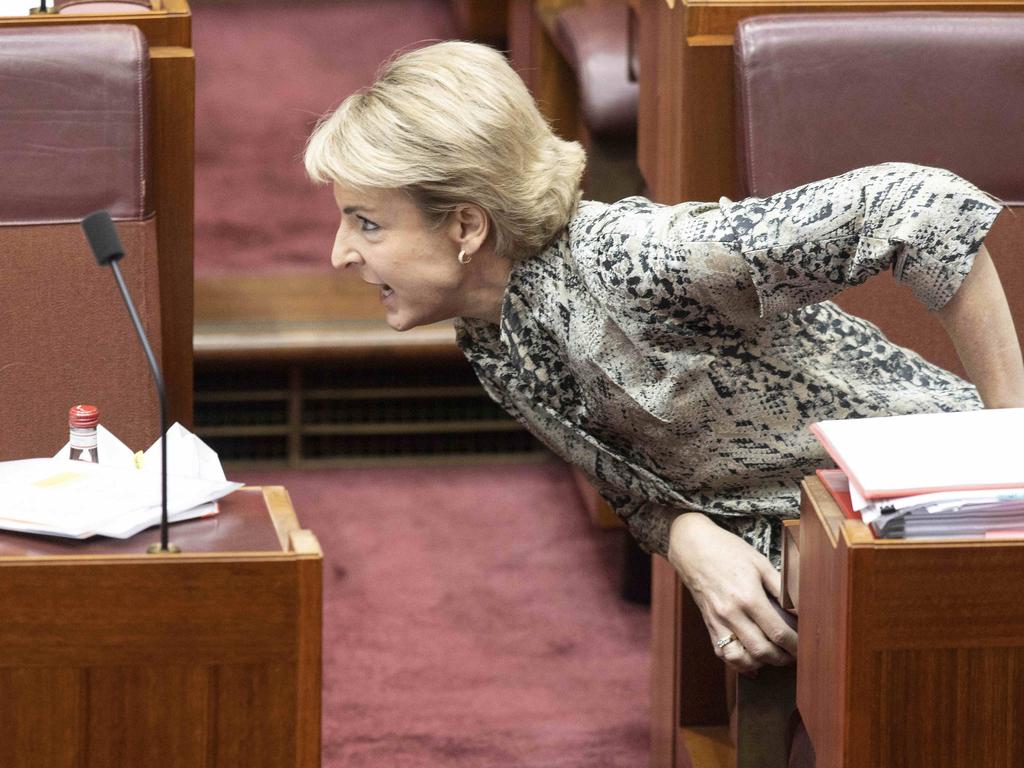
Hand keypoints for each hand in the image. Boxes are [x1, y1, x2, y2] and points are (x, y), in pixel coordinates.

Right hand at [667, 512, 796, 673]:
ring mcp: (717, 621)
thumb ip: (782, 587)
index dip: (795, 644)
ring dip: (761, 663)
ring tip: (775, 657)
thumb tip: (801, 610)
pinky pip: (723, 653)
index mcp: (747, 596)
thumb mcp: (760, 563)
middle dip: (783, 657)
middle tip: (795, 654)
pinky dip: (739, 662)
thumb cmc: (728, 551)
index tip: (805, 646)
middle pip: (762, 650)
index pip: (777, 632)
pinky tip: (752, 662)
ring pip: (741, 658)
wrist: (693, 547)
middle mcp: (731, 613)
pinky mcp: (708, 624)